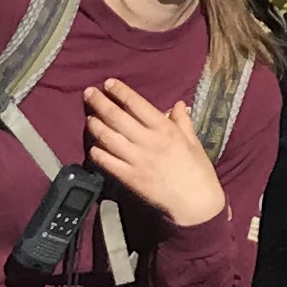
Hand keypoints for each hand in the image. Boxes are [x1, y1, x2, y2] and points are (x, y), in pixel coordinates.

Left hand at [81, 74, 228, 229]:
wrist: (195, 203)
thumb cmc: (198, 170)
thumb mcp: (193, 142)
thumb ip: (183, 122)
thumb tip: (179, 104)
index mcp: (166, 129)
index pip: (137, 105)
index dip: (121, 92)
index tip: (109, 83)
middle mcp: (148, 142)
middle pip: (118, 118)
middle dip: (101, 103)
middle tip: (88, 93)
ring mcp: (137, 160)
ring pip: (109, 138)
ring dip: (96, 125)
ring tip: (89, 117)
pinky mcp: (129, 178)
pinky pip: (108, 162)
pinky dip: (98, 153)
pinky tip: (93, 146)